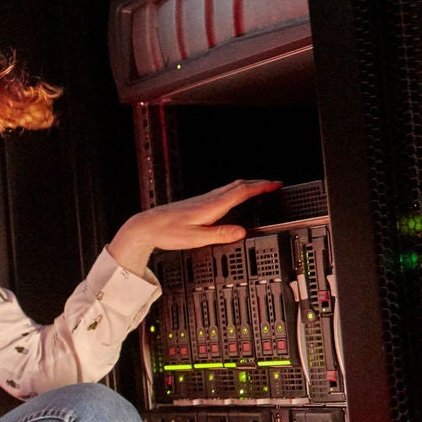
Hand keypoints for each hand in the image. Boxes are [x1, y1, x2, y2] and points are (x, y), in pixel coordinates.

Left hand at [108, 179, 281, 276]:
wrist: (147, 226)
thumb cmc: (167, 232)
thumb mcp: (195, 238)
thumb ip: (220, 234)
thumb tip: (241, 232)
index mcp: (212, 206)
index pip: (242, 192)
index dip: (260, 187)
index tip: (275, 184)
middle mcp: (208, 199)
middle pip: (238, 185)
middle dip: (259, 183)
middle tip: (274, 185)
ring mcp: (203, 199)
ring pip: (230, 187)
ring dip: (248, 185)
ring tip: (260, 188)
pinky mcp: (197, 203)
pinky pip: (223, 192)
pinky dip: (236, 191)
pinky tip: (235, 197)